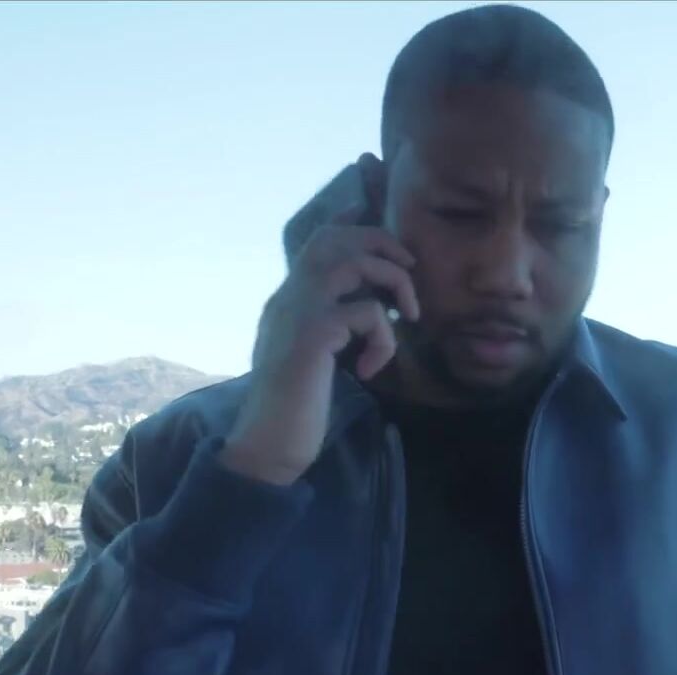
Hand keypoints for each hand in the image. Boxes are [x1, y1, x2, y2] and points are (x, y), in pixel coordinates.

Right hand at [222, 159, 419, 485]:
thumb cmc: (294, 411)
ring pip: (355, 263)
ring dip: (394, 282)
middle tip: (409, 270)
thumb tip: (374, 307)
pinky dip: (384, 338)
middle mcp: (289, 296)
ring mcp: (299, 312)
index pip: (319, 242)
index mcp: (289, 300)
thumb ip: (332, 326)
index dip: (352, 226)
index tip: (381, 226)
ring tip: (408, 317)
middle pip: (335, 239)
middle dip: (381, 244)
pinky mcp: (314, 334)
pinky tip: (371, 369)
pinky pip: (368, 313)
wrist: (267, 445)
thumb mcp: (314, 357)